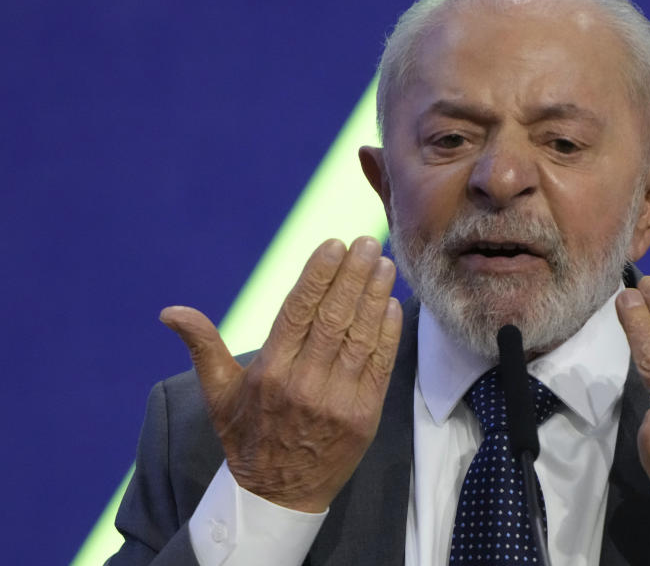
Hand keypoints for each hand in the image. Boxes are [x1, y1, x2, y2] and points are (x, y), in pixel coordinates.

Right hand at [159, 236, 402, 512]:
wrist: (279, 495)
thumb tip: (170, 312)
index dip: (318, 276)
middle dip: (352, 276)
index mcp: (270, 373)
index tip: (334, 245)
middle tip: (367, 243)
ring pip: (359, 338)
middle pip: (332, 318)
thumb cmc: (247, 436)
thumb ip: (203, 347)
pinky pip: (379, 366)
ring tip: (384, 264)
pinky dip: (388, 334)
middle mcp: (304, 384)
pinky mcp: (364, 417)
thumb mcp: (218, 394)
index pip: (297, 312)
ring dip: (375, 297)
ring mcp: (337, 401)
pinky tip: (392, 305)